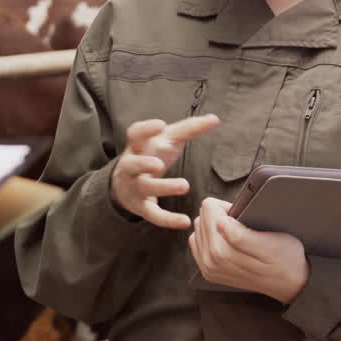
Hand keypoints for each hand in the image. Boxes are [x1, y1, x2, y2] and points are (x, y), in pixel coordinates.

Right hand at [110, 114, 218, 228]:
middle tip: (159, 164)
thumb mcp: (167, 139)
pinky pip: (153, 214)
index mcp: (138, 146)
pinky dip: (168, 219)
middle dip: (143, 164)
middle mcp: (132, 166)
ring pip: (145, 188)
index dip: (146, 129)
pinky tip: (184, 221)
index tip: (161, 125)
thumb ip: (190, 128)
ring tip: (184, 186)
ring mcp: (135, 187)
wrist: (125, 184)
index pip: (135, 134)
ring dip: (163, 188)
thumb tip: (215, 119)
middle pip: (132, 164)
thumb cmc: (152, 154)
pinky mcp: (142, 207)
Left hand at [189, 197, 309, 303]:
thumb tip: (219, 223)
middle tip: (242, 226)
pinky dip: (210, 237)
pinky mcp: (208, 271)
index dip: (227, 207)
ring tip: (237, 235)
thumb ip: (241, 235)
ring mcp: (207, 268)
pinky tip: (226, 242)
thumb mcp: (270, 243)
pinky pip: (197, 242)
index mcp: (222, 252)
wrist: (288, 283)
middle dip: (220, 216)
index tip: (243, 217)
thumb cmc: (284, 258)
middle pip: (201, 217)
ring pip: (198, 228)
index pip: (209, 208)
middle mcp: (210, 261)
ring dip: (214, 226)